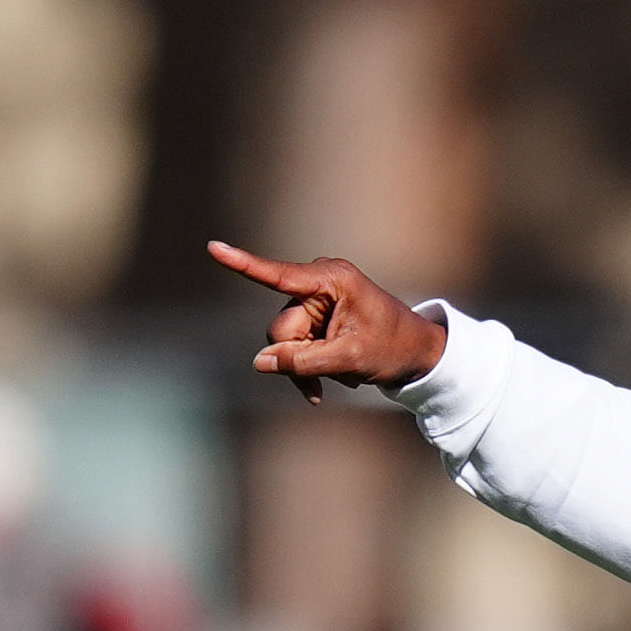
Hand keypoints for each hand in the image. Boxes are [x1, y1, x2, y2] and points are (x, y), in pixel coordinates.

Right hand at [208, 239, 445, 400]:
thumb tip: (259, 362)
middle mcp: (318, 284)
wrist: (418, 355)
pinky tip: (330, 383)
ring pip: (285, 342)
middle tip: (330, 376)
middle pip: (281, 327)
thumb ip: (305, 362)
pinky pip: (294, 347)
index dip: (243, 264)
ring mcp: (315, 301)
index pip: (279, 275)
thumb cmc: (393, 349)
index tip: (212, 247)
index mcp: (331, 280)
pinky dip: (309, 367)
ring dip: (307, 366)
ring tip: (341, 375)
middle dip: (298, 356)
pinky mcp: (314, 318)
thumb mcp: (351, 359)